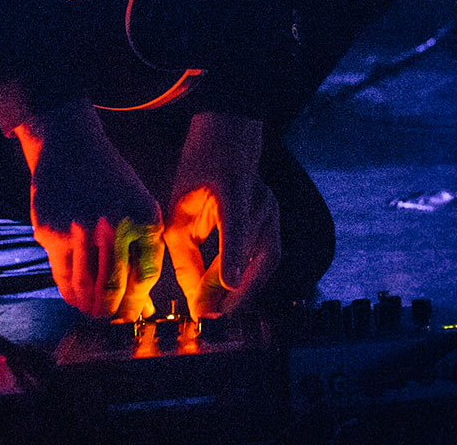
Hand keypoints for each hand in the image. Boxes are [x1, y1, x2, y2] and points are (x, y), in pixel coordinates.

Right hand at [14, 99, 163, 319]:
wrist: (71, 148)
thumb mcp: (139, 207)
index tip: (132, 315)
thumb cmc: (111, 183)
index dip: (138, 302)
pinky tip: (73, 295)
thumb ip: (143, 252)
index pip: (146, 276)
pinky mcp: (51, 232)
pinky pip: (61, 274)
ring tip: (90, 311)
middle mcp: (114, 225)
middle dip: (112, 312)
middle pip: (114, 288)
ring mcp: (80, 230)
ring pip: (85, 286)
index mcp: (144, 218)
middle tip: (108, 320)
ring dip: (88, 306)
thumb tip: (143, 306)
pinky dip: (68, 291)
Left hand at [163, 111, 279, 319]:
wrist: (228, 140)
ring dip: (247, 290)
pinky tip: (231, 293)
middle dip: (236, 291)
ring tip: (220, 310)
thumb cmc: (199, 172)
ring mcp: (273, 210)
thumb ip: (186, 255)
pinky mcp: (276, 221)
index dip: (235, 255)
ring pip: (267, 261)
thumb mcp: (180, 210)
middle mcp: (260, 200)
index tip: (230, 286)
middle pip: (258, 253)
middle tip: (211, 315)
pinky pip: (267, 257)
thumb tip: (195, 296)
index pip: (236, 223)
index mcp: (233, 188)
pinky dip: (251, 277)